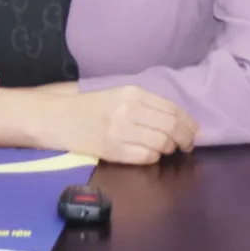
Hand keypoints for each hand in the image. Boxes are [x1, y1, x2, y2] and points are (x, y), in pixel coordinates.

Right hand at [42, 85, 199, 165]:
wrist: (55, 118)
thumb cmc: (89, 108)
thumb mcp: (119, 95)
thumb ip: (146, 104)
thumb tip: (178, 119)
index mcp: (133, 93)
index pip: (172, 109)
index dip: (188, 123)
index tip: (194, 132)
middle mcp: (128, 109)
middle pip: (170, 126)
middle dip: (184, 138)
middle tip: (187, 145)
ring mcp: (119, 130)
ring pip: (160, 143)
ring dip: (168, 149)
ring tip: (167, 149)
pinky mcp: (111, 149)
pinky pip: (144, 156)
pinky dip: (153, 158)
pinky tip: (150, 155)